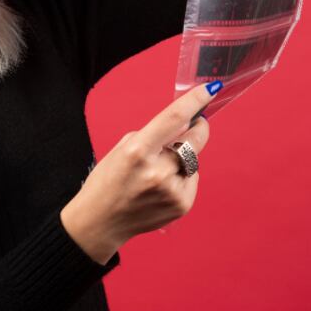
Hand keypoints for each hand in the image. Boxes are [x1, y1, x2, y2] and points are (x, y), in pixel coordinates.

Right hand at [61, 82, 216, 262]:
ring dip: (182, 159)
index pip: (173, 118)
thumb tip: (186, 124)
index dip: (195, 101)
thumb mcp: (122, 149)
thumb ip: (153, 135)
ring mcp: (171, 190)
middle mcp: (157, 171)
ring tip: (157, 173)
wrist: (100, 222)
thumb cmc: (108, 180)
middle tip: (195, 125)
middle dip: (197, 129)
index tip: (210, 88)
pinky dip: (181, 178)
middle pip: (195, 139)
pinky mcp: (182, 205)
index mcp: (137, 151)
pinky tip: (161, 188)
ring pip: (193, 160)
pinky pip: (191, 179)